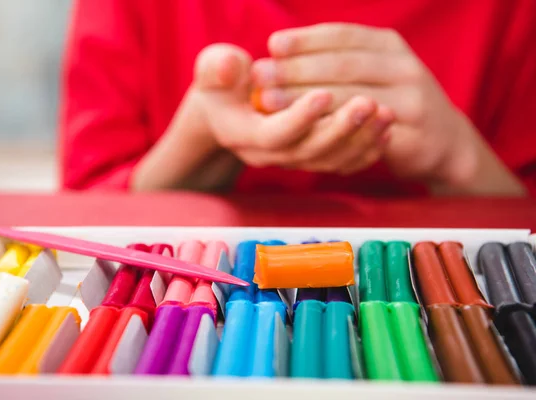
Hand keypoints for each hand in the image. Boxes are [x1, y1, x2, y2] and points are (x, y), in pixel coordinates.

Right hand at [192, 44, 394, 174]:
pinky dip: (365, 151)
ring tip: (387, 114)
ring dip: (360, 140)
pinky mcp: (310, 157)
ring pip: (330, 160)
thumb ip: (216, 68)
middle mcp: (270, 154)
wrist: (227, 110)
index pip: (273, 134)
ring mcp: (293, 159)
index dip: (300, 118)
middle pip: (309, 152)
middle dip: (341, 129)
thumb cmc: (221, 86)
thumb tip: (230, 67)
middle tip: (369, 103)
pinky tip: (385, 131)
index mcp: (244, 134)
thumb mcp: (211, 71)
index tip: (324, 92)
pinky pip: (340, 163)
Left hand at [250, 23, 485, 185]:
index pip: (343, 36)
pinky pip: (365, 134)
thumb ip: (336, 59)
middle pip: (342, 65)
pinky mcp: (413, 137)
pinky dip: (330, 132)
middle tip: (260, 74)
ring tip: (267, 102)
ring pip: (351, 99)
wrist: (444, 140)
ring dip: (304, 99)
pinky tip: (300, 133)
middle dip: (296, 69)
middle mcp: (404, 67)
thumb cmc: (393, 99)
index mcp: (389, 45)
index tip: (271, 44)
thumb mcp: (374, 68)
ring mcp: (413, 102)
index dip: (306, 39)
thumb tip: (277, 51)